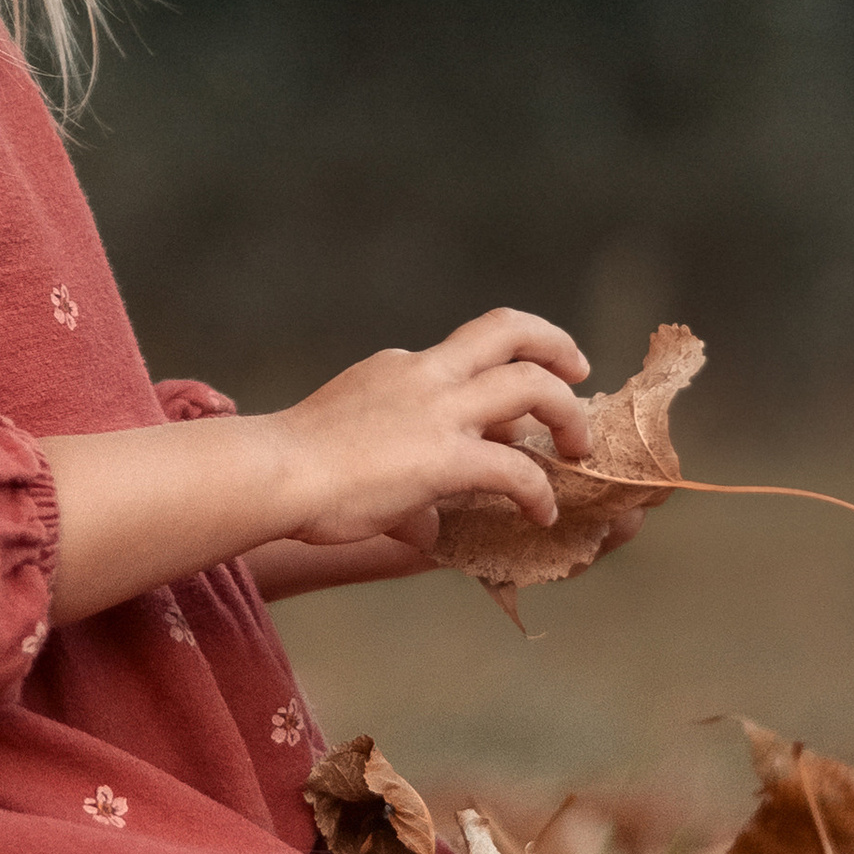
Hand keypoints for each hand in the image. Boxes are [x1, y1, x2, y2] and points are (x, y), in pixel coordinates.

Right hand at [268, 309, 595, 550]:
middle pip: (509, 329)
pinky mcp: (445, 457)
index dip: (501, 374)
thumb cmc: (295, 470)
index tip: (516, 404)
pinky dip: (538, 490)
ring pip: (532, 385)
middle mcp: (425, 374)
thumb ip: (395, 476)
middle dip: (556, 345)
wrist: (274, 473)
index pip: (466, 354)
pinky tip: (542, 514)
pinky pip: (516, 469)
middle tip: (580, 372)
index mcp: (401, 368)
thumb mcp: (349, 447)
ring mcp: (438, 412)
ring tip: (579, 448)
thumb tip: (423, 524)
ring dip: (567, 413)